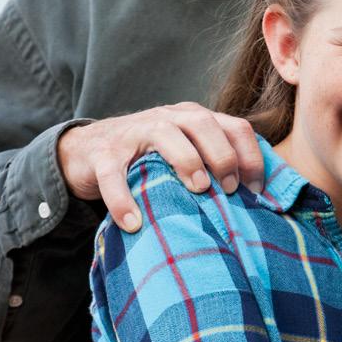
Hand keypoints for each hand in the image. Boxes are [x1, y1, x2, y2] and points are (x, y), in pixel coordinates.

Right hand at [57, 104, 264, 231]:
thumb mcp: (184, 154)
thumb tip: (253, 200)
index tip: (256, 190)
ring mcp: (133, 133)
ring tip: (198, 190)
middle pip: (203, 123)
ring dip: (186, 160)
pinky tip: (133, 223)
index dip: (251, 156)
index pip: (234, 126)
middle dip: (222, 154)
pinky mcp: (103, 154)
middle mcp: (166, 118)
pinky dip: (122, 198)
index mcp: (192, 119)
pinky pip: (114, 174)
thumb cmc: (147, 159)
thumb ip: (212, 165)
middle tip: (230, 188)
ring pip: (164, 135)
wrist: (85, 150)